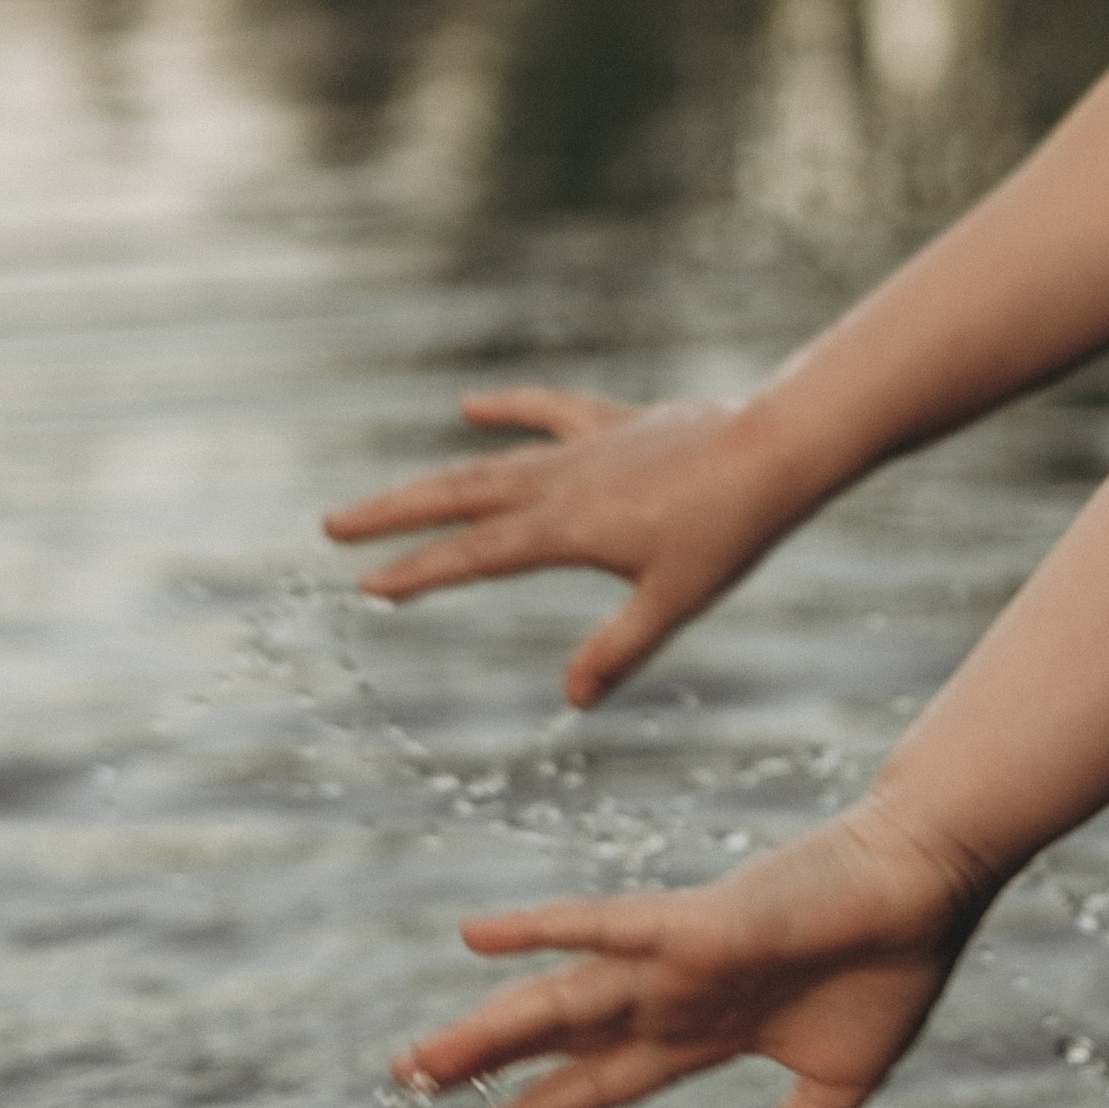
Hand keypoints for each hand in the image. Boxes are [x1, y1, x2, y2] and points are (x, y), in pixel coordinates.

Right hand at [323, 387, 798, 706]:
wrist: (775, 448)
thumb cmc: (729, 531)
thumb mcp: (675, 601)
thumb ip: (619, 650)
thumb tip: (572, 702)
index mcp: (566, 529)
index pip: (474, 555)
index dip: (419, 573)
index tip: (367, 587)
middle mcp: (562, 482)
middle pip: (459, 496)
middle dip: (394, 514)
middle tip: (333, 525)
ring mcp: (586, 447)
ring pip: (491, 460)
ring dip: (434, 476)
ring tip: (384, 492)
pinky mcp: (615, 423)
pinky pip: (549, 412)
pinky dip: (508, 409)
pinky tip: (469, 406)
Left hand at [393, 801, 984, 1107]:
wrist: (933, 884)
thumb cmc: (895, 961)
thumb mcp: (840, 1081)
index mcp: (709, 1028)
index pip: (607, 1076)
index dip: (546, 1107)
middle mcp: (679, 991)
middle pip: (565, 1036)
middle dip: (490, 1063)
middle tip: (405, 1083)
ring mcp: (683, 956)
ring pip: (567, 998)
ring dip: (491, 1028)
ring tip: (413, 1061)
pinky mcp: (704, 924)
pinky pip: (610, 927)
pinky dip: (543, 931)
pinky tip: (477, 936)